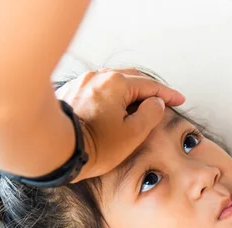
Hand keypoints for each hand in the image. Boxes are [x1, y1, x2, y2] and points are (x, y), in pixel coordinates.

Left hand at [55, 68, 184, 181]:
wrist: (51, 148)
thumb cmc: (94, 144)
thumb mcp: (133, 133)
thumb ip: (150, 114)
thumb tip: (155, 103)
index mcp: (117, 84)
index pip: (150, 86)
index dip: (167, 94)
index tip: (180, 100)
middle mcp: (98, 77)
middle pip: (131, 79)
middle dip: (148, 89)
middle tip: (162, 100)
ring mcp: (81, 83)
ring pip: (113, 82)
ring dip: (129, 91)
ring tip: (138, 104)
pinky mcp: (69, 93)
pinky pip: (97, 89)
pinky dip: (111, 96)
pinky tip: (114, 107)